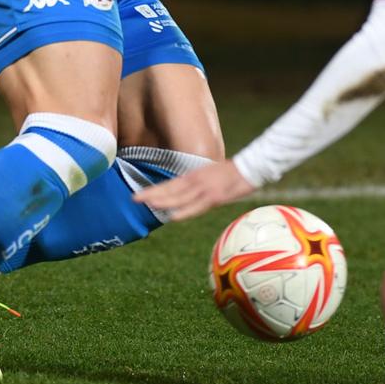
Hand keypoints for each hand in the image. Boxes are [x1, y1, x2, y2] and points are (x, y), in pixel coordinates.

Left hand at [133, 159, 256, 221]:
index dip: (153, 190)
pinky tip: (172, 216)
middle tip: (133, 199)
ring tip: (147, 205)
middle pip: (169, 190)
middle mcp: (195, 181)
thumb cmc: (232, 173)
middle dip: (151, 195)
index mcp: (193, 177)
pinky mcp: (214, 197)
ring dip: (162, 201)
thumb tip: (184, 192)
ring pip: (179, 197)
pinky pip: (196, 206)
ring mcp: (204, 189)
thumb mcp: (209, 175)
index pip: (169, 185)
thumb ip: (196, 183)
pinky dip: (183, 212)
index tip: (138, 195)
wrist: (251, 167)